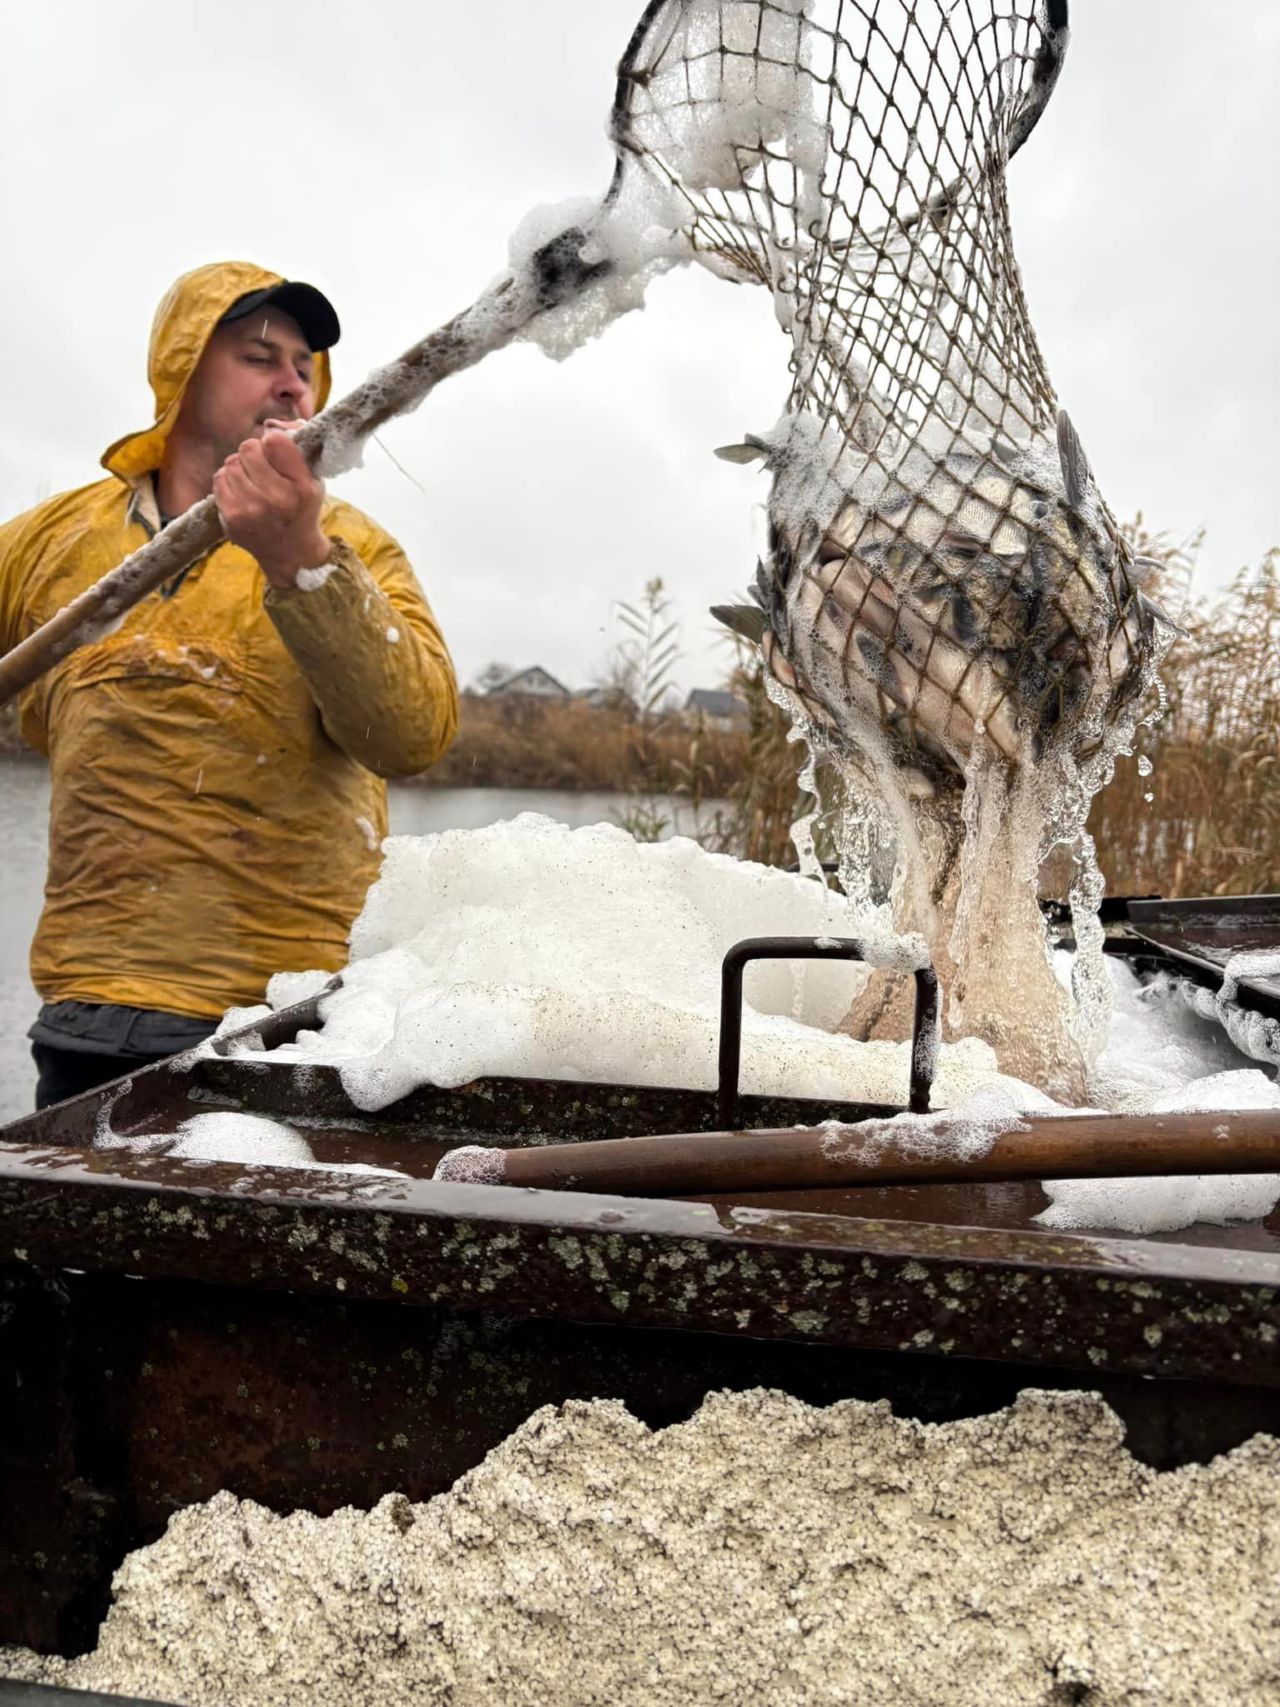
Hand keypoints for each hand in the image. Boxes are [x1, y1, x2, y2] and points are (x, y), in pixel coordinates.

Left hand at [213, 421, 330, 589]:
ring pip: (231, 462)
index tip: (276, 449)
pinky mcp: (232, 518)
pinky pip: (219, 479)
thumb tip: (271, 423)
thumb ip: (297, 445)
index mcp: (303, 486)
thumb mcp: (312, 477)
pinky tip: (241, 493)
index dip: (272, 439)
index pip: (275, 441)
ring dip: (239, 467)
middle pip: (248, 447)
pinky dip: (228, 481)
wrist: (290, 552)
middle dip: (253, 452)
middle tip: (262, 467)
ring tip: (252, 482)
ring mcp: (252, 510)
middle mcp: (278, 499)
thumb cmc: (301, 507)